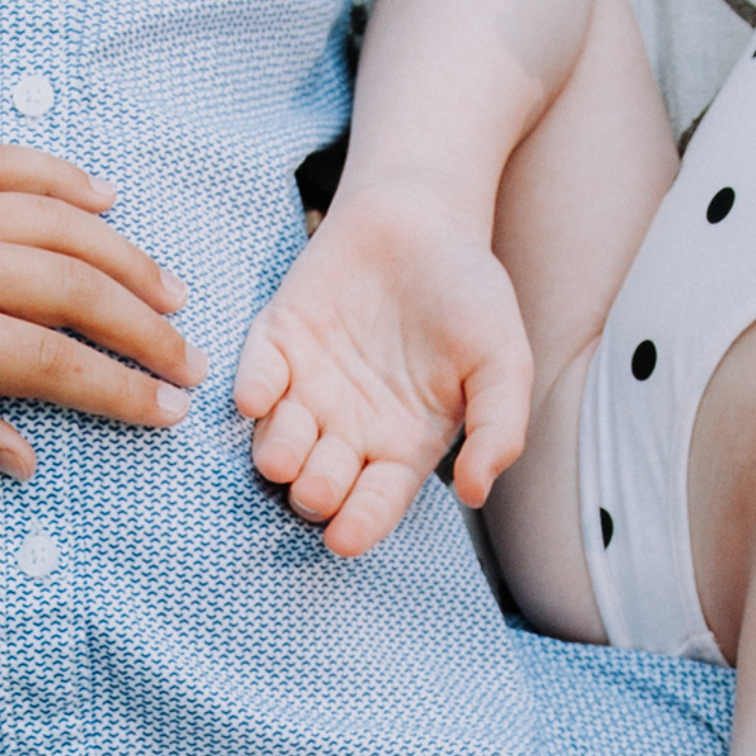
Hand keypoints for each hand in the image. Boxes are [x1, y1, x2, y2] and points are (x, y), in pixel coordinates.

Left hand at [0, 145, 204, 476]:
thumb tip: (22, 458)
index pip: (48, 361)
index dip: (117, 392)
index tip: (165, 418)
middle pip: (73, 287)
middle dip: (144, 330)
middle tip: (191, 368)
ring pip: (53, 221)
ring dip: (123, 257)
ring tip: (171, 295)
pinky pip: (0, 164)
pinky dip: (58, 177)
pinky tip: (102, 196)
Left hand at [233, 179, 530, 556]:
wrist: (425, 216)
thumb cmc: (468, 292)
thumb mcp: (503, 359)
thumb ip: (498, 426)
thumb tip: (477, 492)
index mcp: (402, 444)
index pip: (377, 501)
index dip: (361, 524)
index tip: (344, 539)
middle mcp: (349, 428)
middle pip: (321, 480)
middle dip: (315, 492)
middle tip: (316, 489)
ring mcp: (308, 387)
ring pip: (280, 439)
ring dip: (277, 453)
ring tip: (280, 458)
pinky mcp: (277, 343)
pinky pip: (257, 376)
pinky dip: (252, 389)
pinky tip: (253, 398)